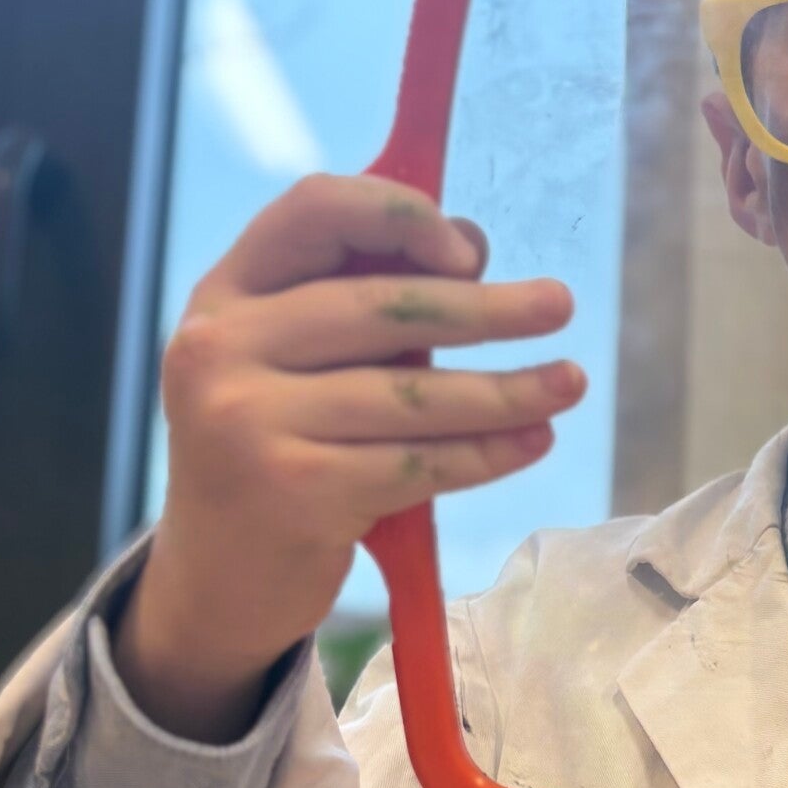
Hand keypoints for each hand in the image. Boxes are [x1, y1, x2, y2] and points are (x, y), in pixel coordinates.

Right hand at [117, 173, 578, 741]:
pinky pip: (417, 461)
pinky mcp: (294, 492)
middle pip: (380, 305)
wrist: (218, 576)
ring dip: (506, 388)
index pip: (313, 210)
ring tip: (569, 381)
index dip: (399, 214)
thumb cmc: (276, 446)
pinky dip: (485, 452)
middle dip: (484, 309)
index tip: (468, 249)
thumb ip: (366, 302)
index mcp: (225, 293)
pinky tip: (531, 440)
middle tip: (559, 305)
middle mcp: (221, 348)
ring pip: (411, 394)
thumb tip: (472, 248)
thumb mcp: (293, 359)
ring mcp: (250, 422)